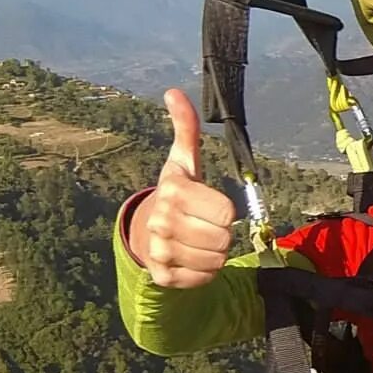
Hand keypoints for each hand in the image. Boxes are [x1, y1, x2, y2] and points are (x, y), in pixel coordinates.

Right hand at [128, 89, 237, 287]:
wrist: (146, 231)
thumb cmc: (177, 193)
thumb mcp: (184, 161)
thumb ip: (186, 127)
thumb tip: (174, 92)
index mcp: (173, 191)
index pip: (226, 213)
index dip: (226, 212)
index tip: (212, 206)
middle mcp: (162, 221)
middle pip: (223, 238)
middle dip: (222, 233)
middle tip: (207, 225)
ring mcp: (159, 250)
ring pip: (216, 260)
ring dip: (215, 253)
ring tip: (199, 240)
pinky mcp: (163, 276)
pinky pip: (203, 280)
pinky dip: (204, 272)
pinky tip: (192, 258)